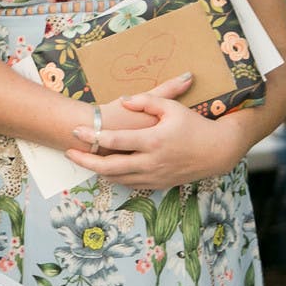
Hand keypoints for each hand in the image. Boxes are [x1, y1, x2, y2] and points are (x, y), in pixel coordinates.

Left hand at [65, 84, 249, 189]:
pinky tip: (104, 170)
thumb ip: (146, 100)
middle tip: (68, 152)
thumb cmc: (194, 125)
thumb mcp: (172, 107)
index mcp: (154, 141)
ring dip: (98, 171)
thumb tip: (124, 100)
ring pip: (118, 179)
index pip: (116, 140)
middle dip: (86, 160)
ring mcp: (155, 176)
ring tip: (82, 160)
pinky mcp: (159, 184)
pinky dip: (115, 178)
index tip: (76, 129)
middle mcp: (152, 162)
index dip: (93, 136)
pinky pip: (130, 184)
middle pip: (110, 166)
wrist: (217, 151)